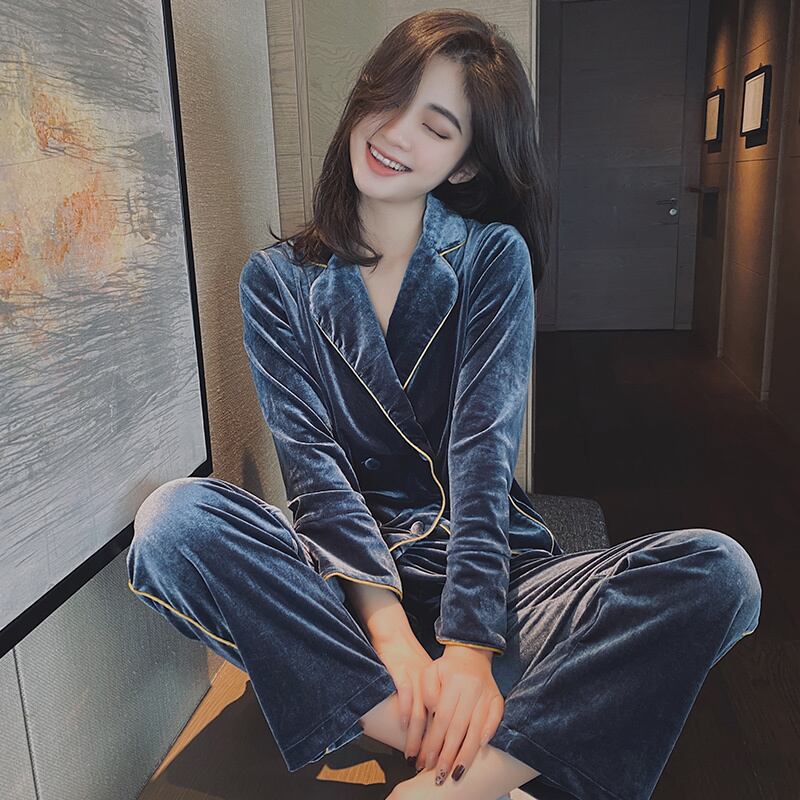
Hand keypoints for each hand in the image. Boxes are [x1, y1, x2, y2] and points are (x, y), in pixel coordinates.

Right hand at [370, 630, 435, 761]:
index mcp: (439, 686)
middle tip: (427, 765)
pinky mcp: (400, 671)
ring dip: (417, 737)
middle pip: (435, 720)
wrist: (394, 633)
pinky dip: (405, 711)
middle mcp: (430, 684)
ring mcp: (415, 678)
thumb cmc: (407, 657)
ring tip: (413, 755)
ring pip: (420, 713)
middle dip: (431, 746)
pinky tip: (403, 726)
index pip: (447, 718)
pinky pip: (406, 694)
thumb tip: (433, 726)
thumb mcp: (425, 677)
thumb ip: (431, 696)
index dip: (445, 741)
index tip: (441, 760)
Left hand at [416, 645, 504, 784]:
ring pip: (477, 729)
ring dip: (467, 754)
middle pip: (459, 728)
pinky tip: (481, 748)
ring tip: (457, 772)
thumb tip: (433, 712)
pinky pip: (496, 718)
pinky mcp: (498, 698)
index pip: (442, 718)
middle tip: (440, 775)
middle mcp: (472, 689)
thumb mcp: (430, 672)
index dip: (434, 741)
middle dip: (448, 755)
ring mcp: (487, 694)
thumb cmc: (446, 668)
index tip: (426, 760)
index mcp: (454, 682)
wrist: (470, 653)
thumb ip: (427, 691)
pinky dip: (489, 733)